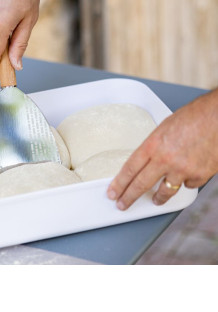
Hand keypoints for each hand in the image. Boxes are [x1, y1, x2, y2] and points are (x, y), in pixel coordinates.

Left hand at [107, 88, 217, 209]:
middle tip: (122, 204)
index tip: (113, 192)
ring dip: (158, 198)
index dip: (119, 183)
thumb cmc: (193, 116)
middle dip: (129, 197)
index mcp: (153, 144)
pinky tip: (185, 178)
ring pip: (165, 191)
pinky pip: (188, 185)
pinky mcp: (200, 175)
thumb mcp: (164, 128)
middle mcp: (165, 159)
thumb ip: (155, 145)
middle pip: (141, 184)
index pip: (130, 168)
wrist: (217, 117)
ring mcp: (183, 169)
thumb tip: (149, 158)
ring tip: (154, 200)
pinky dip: (186, 182)